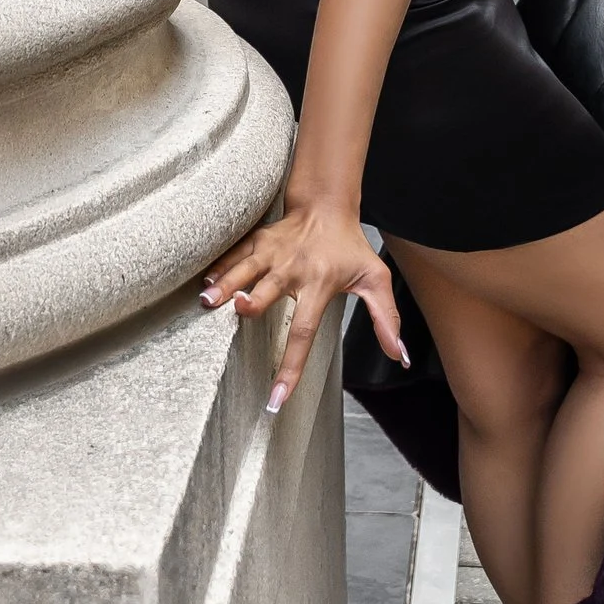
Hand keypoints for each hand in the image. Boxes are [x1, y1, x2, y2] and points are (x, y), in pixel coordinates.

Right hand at [201, 198, 407, 413]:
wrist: (327, 205)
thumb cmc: (350, 248)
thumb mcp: (375, 280)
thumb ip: (386, 318)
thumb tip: (399, 357)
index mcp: (318, 285)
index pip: (303, 332)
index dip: (290, 367)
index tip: (276, 398)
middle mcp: (292, 269)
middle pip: (268, 291)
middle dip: (252, 303)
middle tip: (238, 312)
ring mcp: (272, 253)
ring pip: (245, 270)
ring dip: (226, 285)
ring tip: (206, 301)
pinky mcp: (257, 241)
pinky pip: (234, 255)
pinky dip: (218, 267)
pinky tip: (204, 282)